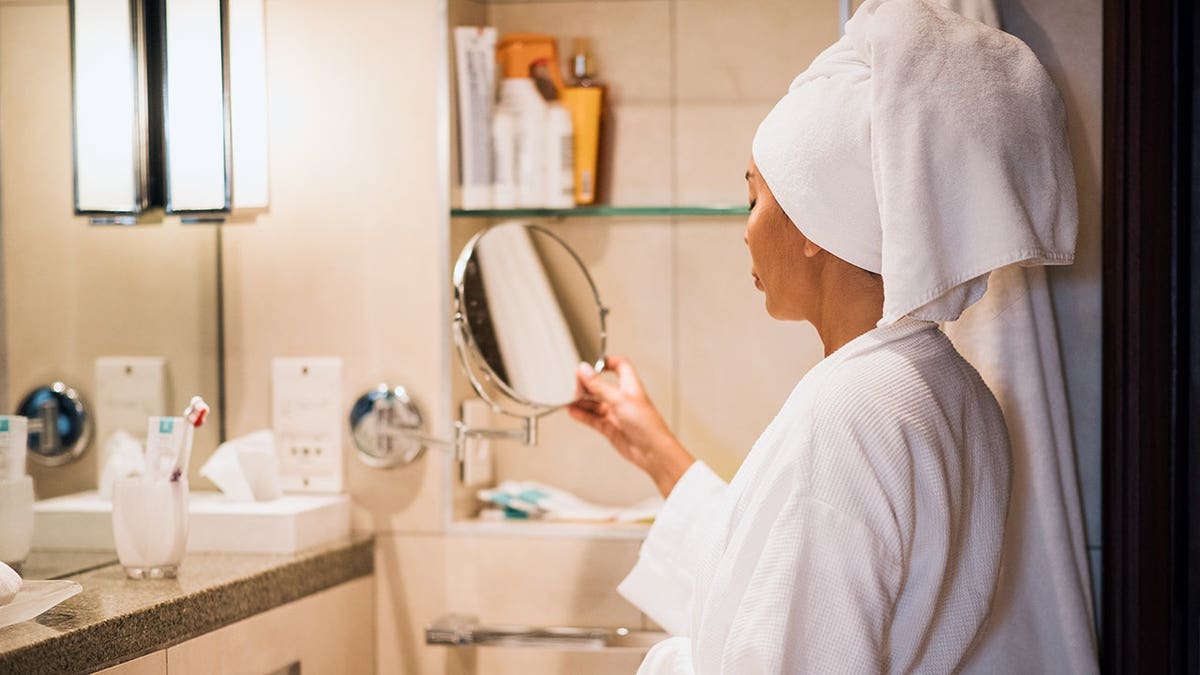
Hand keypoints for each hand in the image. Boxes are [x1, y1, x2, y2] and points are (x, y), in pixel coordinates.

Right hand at [568, 356, 694, 496]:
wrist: (652, 451)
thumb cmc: (646, 424)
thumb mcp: (619, 399)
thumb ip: (599, 385)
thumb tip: (584, 370)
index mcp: (630, 385)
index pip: (620, 366)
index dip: (607, 361)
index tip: (591, 362)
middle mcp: (622, 398)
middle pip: (601, 385)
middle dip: (587, 384)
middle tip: (573, 383)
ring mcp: (616, 413)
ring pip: (594, 403)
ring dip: (582, 401)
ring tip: (568, 398)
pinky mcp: (610, 427)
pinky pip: (593, 418)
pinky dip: (582, 415)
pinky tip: (573, 411)